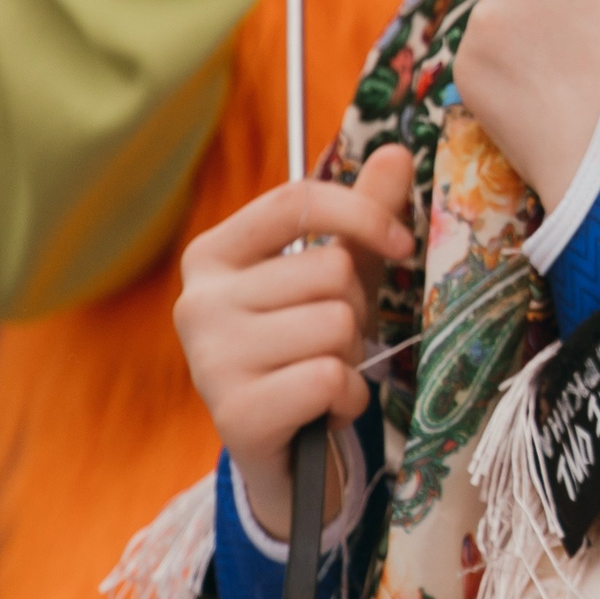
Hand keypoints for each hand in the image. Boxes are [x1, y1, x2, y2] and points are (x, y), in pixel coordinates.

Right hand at [177, 145, 414, 540]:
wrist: (283, 448)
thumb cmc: (307, 345)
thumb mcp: (340, 274)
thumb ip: (363, 213)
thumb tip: (398, 150)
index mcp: (213, 255)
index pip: (295, 202)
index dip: (362, 215)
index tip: (402, 243)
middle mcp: (198, 302)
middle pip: (330, 270)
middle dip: (354, 308)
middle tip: (330, 341)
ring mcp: (209, 359)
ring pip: (336, 323)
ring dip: (350, 355)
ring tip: (321, 373)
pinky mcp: (234, 414)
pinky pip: (330, 377)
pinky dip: (346, 397)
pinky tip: (321, 409)